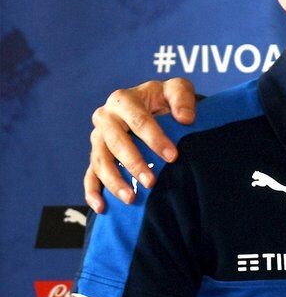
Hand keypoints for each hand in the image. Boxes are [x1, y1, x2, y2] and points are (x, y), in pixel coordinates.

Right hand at [85, 78, 196, 211]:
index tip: (173, 156)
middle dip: (133, 163)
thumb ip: (183, 98)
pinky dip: (93, 192)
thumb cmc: (165, 98)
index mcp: (123, 100)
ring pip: (100, 161)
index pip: (138, 120)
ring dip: (114, 181)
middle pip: (115, 143)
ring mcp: (97, 138)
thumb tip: (185, 119)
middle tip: (152, 182)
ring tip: (131, 199)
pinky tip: (103, 207)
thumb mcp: (177, 89)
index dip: (155, 139)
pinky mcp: (96, 155)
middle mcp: (105, 118)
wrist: (152, 105)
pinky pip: (89, 175)